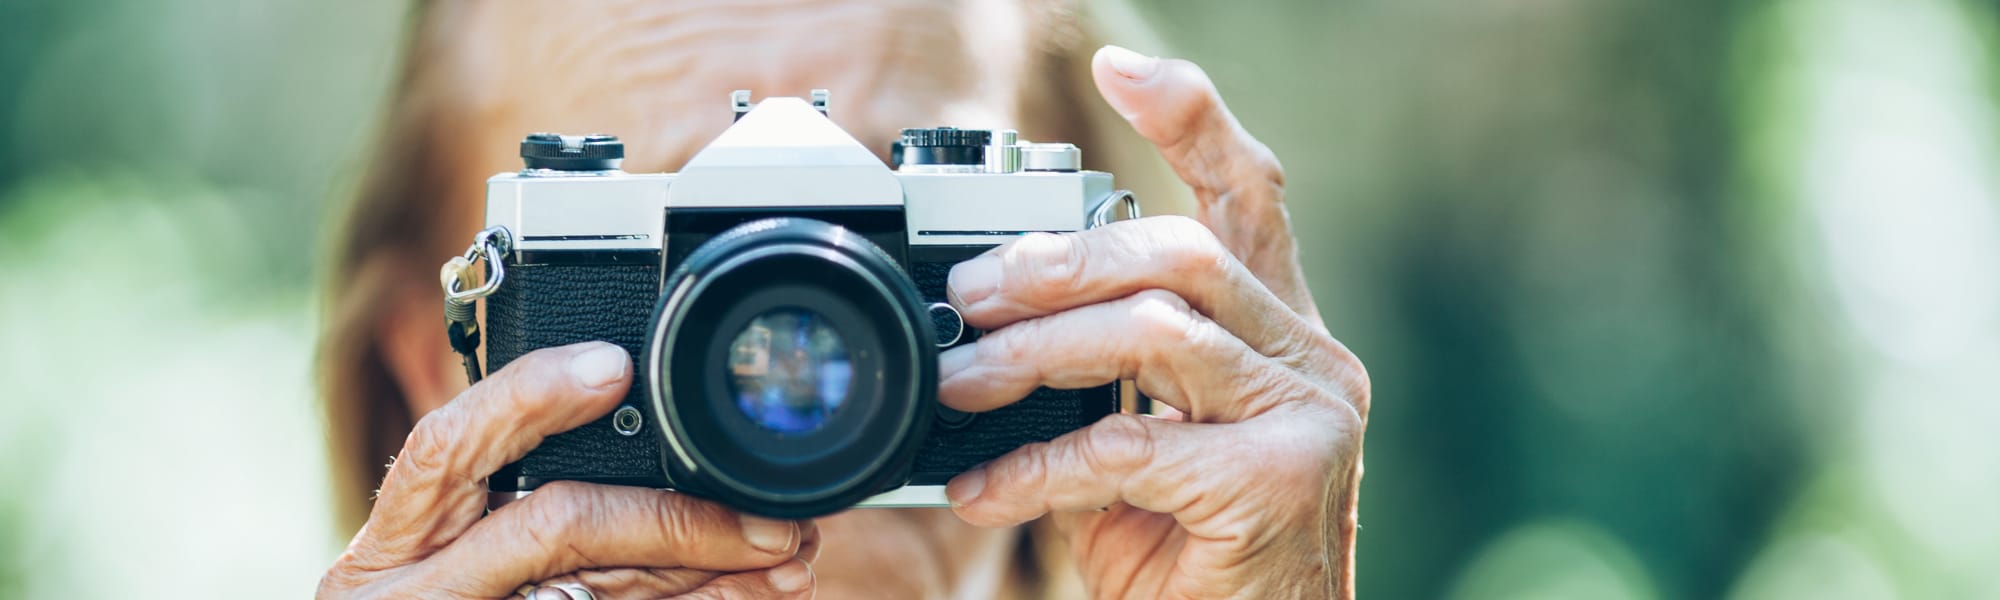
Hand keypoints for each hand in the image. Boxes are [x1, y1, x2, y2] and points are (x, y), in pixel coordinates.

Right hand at [318, 342, 818, 598]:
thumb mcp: (438, 551)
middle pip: (555, 525)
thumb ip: (503, 485)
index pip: (447, 446)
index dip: (530, 399)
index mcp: (393, 539)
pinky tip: (751, 596)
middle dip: (673, 515)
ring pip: (598, 586)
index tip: (614, 365)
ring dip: (707, 569)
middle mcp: (412, 589)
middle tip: (767, 516)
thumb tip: (616, 389)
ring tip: (786, 553)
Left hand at [939, 46, 1368, 598]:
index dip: (1192, 122)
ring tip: (959, 382)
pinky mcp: (1281, 480)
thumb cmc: (1191, 566)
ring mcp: (1310, 417)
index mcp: (1282, 337)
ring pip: (1155, 330)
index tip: (1121, 68)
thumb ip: (1104, 385)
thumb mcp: (1142, 459)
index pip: (1253, 198)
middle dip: (1057, 263)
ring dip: (1035, 351)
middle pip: (1182, 253)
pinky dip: (1039, 464)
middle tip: (968, 298)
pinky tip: (987, 490)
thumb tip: (992, 331)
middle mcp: (1313, 362)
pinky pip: (1131, 444)